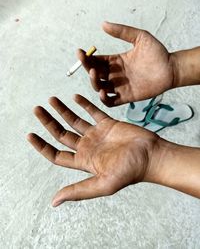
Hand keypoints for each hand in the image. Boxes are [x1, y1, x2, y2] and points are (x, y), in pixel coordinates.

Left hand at [27, 94, 158, 206]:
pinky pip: (92, 111)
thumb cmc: (130, 172)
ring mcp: (97, 134)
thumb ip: (78, 190)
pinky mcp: (108, 123)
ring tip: (51, 100)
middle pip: (62, 134)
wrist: (150, 155)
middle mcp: (87, 147)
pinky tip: (73, 97)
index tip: (29, 134)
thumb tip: (54, 201)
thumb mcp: (102, 184)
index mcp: (83, 161)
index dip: (42, 146)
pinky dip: (83, 104)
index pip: (56, 154)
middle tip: (37, 110)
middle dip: (48, 122)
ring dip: (62, 110)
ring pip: (74, 120)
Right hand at [78, 22, 174, 105]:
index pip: (96, 60)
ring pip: (100, 87)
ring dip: (94, 82)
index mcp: (115, 61)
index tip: (80, 52)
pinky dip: (104, 99)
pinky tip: (103, 92)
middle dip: (88, 69)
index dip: (87, 57)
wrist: (170, 68)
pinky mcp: (126, 97)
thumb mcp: (140, 37)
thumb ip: (122, 31)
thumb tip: (103, 24)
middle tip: (89, 65)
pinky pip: (111, 101)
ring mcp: (120, 86)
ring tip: (95, 74)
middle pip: (95, 73)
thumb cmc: (157, 52)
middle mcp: (115, 74)